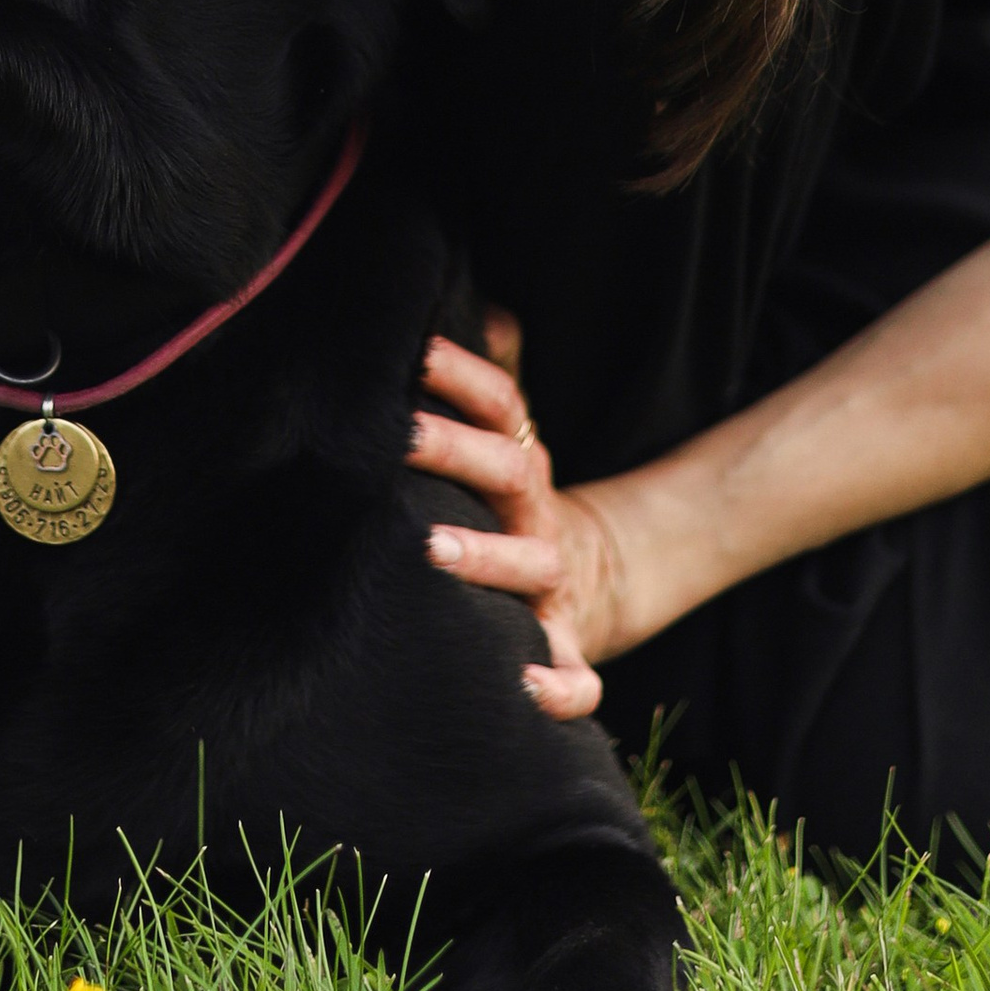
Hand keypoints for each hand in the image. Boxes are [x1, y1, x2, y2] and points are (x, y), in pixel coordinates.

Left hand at [409, 324, 628, 721]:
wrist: (589, 587)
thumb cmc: (511, 511)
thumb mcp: (503, 448)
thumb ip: (481, 387)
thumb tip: (470, 304)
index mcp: (519, 466)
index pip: (500, 405)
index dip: (460, 373)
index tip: (413, 349)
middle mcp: (537, 518)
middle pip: (508, 471)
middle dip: (455, 453)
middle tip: (400, 437)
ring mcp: (555, 586)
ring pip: (533, 568)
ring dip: (488, 558)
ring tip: (434, 551)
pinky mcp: (569, 650)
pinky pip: (578, 677)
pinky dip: (559, 686)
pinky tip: (524, 683)